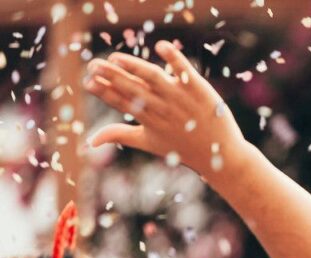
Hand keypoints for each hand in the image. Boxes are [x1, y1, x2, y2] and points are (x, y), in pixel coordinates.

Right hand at [85, 40, 246, 178]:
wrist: (221, 155)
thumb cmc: (182, 147)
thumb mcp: (149, 142)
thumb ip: (120, 135)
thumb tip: (90, 140)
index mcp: (148, 119)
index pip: (122, 103)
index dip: (104, 92)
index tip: (87, 81)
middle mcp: (163, 108)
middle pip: (133, 89)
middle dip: (112, 77)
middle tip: (93, 65)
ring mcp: (181, 98)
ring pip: (154, 78)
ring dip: (134, 67)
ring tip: (116, 59)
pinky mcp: (199, 89)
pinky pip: (185, 71)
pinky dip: (174, 59)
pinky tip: (161, 46)